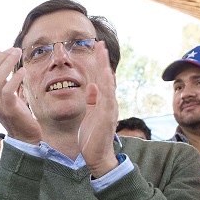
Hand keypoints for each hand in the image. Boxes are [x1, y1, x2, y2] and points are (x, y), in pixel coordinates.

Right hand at [0, 49, 41, 143]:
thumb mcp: (6, 97)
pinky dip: (15, 77)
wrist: (24, 136)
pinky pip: (8, 90)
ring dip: (8, 63)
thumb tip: (6, 63)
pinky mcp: (9, 109)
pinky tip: (23, 71)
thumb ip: (3, 84)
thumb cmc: (18, 114)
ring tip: (18, 54)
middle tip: (14, 49)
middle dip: (1, 57)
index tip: (1, 50)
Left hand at [77, 42, 119, 176]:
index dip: (99, 63)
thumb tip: (92, 86)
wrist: (97, 157)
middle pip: (106, 76)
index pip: (101, 78)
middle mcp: (109, 102)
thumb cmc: (92, 137)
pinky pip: (108, 97)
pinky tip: (105, 72)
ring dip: (105, 66)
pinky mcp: (108, 116)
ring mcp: (110, 108)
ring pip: (108, 83)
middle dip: (103, 60)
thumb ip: (92, 100)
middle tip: (99, 42)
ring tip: (102, 50)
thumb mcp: (89, 114)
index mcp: (103, 101)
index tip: (96, 48)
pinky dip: (107, 84)